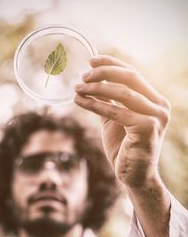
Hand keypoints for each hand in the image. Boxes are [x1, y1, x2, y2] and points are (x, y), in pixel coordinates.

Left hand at [75, 55, 170, 188]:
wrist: (134, 176)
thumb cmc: (125, 148)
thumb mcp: (116, 119)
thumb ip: (110, 101)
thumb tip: (94, 80)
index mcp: (155, 101)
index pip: (132, 74)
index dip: (111, 64)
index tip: (91, 60)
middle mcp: (160, 106)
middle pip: (129, 78)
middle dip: (103, 73)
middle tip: (82, 76)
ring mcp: (156, 117)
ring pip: (122, 93)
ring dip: (96, 88)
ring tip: (77, 88)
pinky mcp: (147, 128)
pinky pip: (116, 112)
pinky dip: (95, 105)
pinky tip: (80, 101)